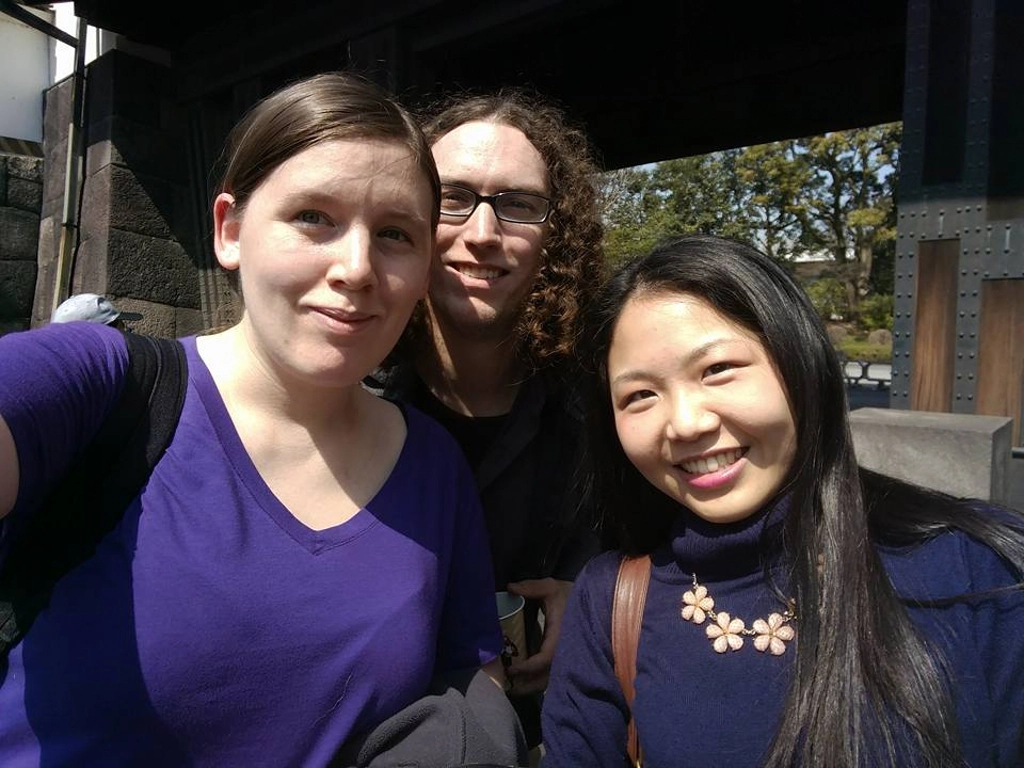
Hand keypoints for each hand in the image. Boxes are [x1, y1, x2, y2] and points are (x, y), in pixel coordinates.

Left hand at [504, 577, 572, 695]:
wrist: (594, 601)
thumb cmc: (571, 595)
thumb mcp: (551, 588)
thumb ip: (530, 588)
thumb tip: (509, 588)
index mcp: (560, 637)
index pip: (544, 660)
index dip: (527, 668)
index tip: (511, 669)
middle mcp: (565, 653)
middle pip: (545, 679)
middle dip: (526, 686)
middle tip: (507, 687)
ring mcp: (568, 659)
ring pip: (550, 681)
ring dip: (532, 686)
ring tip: (513, 688)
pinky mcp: (568, 661)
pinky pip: (553, 677)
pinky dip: (539, 681)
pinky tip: (526, 681)